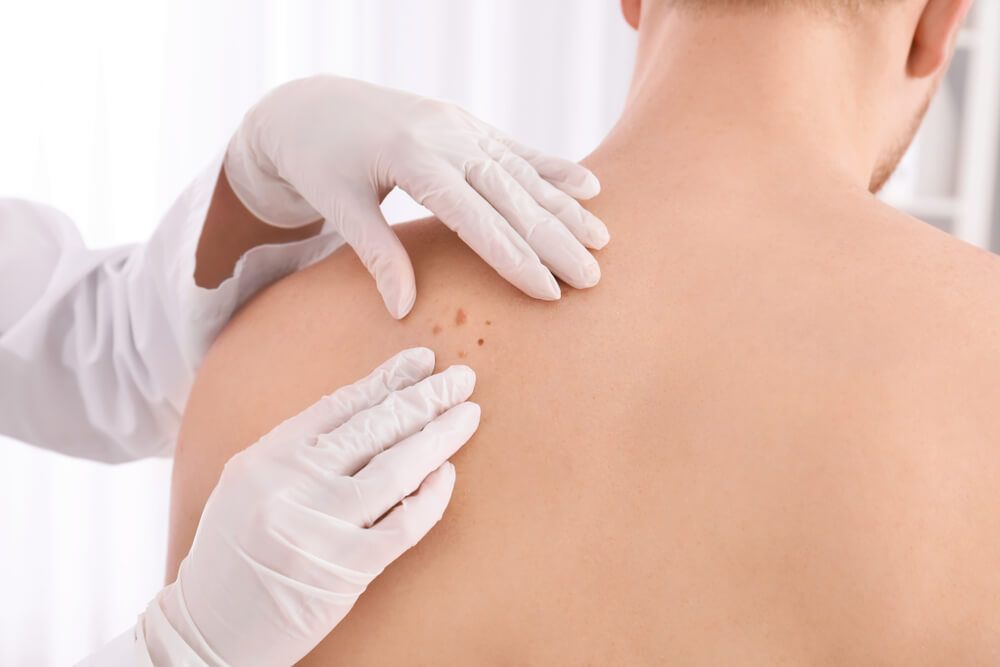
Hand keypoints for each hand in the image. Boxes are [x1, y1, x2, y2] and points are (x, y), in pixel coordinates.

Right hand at [146, 348, 478, 666]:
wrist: (209, 632)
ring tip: (468, 414)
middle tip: (462, 377)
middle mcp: (290, 484)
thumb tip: (368, 408)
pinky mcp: (344, 569)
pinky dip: (431, 497)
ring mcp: (318, 527)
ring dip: (439, 436)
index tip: (422, 360)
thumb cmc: (234, 556)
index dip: (386, 378)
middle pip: (373, 428)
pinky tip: (447, 474)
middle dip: (424, 397)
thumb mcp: (248, 486)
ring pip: (396, 469)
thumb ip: (299, 450)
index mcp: (266, 458)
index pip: (339, 405)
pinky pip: (402, 524)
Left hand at [224, 75, 608, 317]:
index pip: (475, 218)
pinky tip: (589, 185)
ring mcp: (459, 126)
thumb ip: (376, 254)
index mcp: (413, 158)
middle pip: (511, 196)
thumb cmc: (317, 160)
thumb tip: (404, 310)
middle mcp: (446, 137)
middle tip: (592, 278)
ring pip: (523, 172)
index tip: (548, 290)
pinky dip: (553, 167)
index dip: (514, 257)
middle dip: (554, 240)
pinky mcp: (465, 124)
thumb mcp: (339, 206)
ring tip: (602, 240)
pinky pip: (516, 149)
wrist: (308, 105)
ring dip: (564, 207)